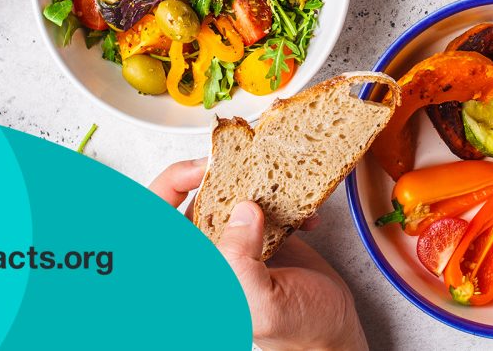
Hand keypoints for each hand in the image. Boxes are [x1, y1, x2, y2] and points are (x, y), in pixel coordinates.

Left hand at [150, 159, 367, 350]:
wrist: (332, 332)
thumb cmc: (297, 330)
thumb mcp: (262, 303)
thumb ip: (239, 261)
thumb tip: (243, 212)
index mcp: (199, 272)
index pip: (159, 218)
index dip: (171, 184)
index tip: (202, 168)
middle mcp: (211, 254)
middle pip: (196, 198)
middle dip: (220, 175)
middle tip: (242, 161)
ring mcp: (235, 242)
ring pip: (230, 195)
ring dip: (257, 184)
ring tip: (280, 185)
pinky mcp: (261, 234)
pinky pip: (263, 202)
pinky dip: (287, 201)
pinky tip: (304, 217)